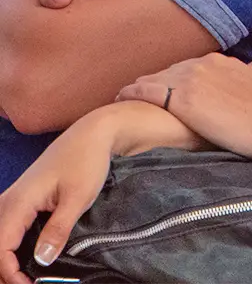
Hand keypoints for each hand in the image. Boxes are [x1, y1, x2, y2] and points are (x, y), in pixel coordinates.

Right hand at [0, 112, 114, 283]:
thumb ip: (58, 229)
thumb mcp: (79, 197)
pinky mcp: (22, 200)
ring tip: (27, 277)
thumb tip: (41, 261)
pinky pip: (8, 230)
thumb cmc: (87, 160)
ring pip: (0, 239)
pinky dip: (13, 248)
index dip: (10, 274)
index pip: (0, 250)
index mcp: (18, 202)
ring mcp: (13, 200)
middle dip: (6, 271)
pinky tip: (28, 259)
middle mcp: (8, 202)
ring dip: (8, 260)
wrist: (93, 133)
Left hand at [116, 54, 251, 165]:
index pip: (187, 69)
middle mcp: (205, 64)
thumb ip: (235, 97)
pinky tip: (119, 100)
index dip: (173, 81)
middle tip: (139, 97)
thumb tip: (235, 112)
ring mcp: (193, 79)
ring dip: (141, 88)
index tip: (164, 92)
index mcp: (222, 63)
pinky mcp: (183, 99)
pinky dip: (131, 94)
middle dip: (155, 84)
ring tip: (125, 98)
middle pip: (168, 72)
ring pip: (154, 80)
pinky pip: (146, 91)